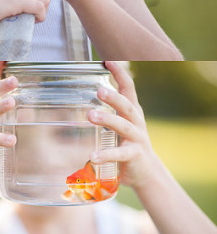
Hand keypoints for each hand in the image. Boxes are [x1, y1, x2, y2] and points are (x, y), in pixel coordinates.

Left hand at [92, 63, 158, 197]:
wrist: (148, 172)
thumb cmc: (129, 144)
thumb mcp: (123, 124)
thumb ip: (111, 112)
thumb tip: (86, 96)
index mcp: (132, 112)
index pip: (128, 88)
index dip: (120, 74)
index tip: (108, 61)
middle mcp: (136, 122)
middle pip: (127, 106)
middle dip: (114, 97)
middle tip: (99, 90)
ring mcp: (137, 139)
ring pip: (123, 126)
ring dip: (107, 120)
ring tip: (91, 115)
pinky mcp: (134, 156)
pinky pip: (119, 154)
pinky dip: (106, 154)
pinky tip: (92, 156)